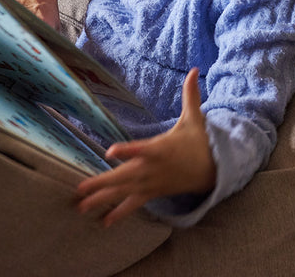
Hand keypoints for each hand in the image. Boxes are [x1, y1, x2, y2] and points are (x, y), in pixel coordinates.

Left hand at [77, 67, 215, 226]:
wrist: (214, 171)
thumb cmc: (198, 141)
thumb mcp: (195, 118)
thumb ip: (190, 95)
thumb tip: (195, 70)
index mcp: (161, 149)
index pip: (141, 149)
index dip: (127, 151)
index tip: (110, 151)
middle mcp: (153, 169)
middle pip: (125, 176)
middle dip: (102, 183)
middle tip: (80, 188)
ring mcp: (151, 184)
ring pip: (124, 193)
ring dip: (102, 200)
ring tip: (81, 207)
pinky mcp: (152, 193)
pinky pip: (133, 205)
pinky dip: (119, 214)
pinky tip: (103, 223)